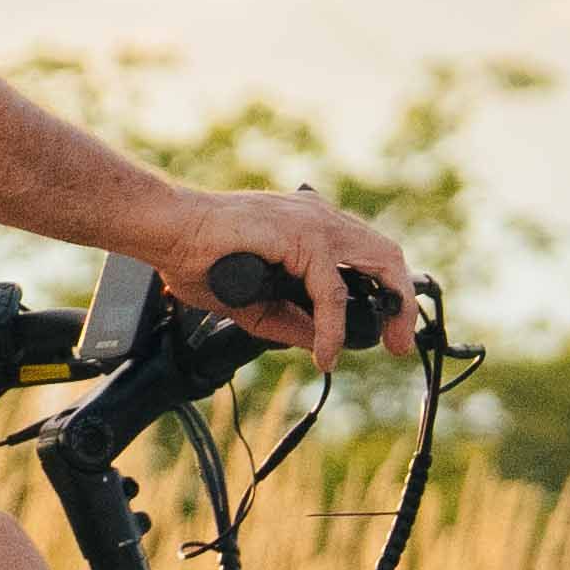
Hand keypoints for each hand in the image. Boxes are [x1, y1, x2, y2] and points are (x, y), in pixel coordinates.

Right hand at [144, 187, 421, 355]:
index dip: (386, 290)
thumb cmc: (198, 256)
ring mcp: (314, 222)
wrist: (168, 231)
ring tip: (386, 345)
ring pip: (377, 263)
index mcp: (310, 224)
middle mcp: (319, 218)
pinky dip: (333, 327)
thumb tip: (320, 343)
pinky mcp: (301, 237)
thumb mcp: (255, 301)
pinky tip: (326, 352)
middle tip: (399, 343)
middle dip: (402, 302)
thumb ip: (289, 320)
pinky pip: (331, 291)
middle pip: (386, 254)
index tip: (386, 327)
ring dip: (390, 309)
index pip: (367, 254)